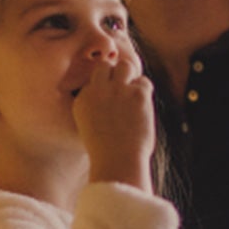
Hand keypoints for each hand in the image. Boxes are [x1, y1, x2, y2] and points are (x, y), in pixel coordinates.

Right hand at [73, 55, 154, 191]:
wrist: (118, 163)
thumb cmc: (107, 153)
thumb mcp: (91, 127)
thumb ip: (98, 108)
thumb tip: (113, 94)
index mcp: (82, 100)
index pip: (93, 80)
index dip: (104, 87)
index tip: (110, 101)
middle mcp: (97, 91)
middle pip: (105, 66)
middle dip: (115, 75)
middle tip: (124, 92)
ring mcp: (117, 90)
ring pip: (125, 66)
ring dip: (131, 77)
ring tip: (134, 96)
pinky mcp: (137, 94)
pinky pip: (144, 82)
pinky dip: (145, 92)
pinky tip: (143, 109)